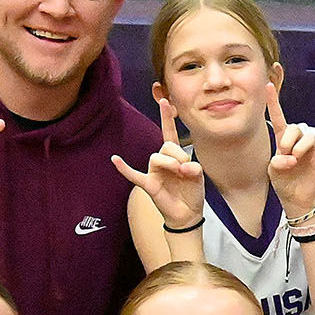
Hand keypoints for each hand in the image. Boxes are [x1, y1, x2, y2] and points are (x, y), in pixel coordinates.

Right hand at [113, 97, 205, 229]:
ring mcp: (154, 172)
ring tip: (179, 174)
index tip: (164, 100)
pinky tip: (116, 160)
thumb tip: (183, 169)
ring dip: (170, 163)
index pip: (169, 133)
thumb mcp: (199, 176)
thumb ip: (194, 168)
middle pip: (166, 146)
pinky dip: (124, 168)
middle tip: (186, 169)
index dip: (167, 117)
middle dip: (179, 155)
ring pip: (156, 157)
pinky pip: (134, 175)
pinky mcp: (149, 184)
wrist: (188, 214)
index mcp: (175, 155)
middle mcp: (163, 160)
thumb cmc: (192, 192)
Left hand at [263, 79, 314, 214]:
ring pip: (310, 137)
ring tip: (296, 159)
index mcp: (283, 141)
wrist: (295, 200)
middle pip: (295, 128)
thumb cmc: (283, 182)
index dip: (274, 103)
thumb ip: (277, 162)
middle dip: (288, 139)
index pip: (279, 118)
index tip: (268, 86)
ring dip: (301, 147)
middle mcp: (299, 142)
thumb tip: (290, 159)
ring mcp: (312, 150)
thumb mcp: (273, 171)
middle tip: (286, 154)